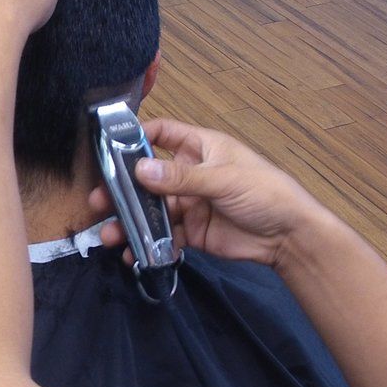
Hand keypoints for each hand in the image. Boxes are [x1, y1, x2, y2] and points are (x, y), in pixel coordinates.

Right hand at [89, 118, 330, 270]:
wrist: (289, 237)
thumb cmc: (264, 193)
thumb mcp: (223, 179)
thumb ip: (181, 177)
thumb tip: (140, 169)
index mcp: (200, 148)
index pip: (163, 132)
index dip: (136, 136)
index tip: (109, 148)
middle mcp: (190, 173)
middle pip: (148, 177)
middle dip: (123, 189)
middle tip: (97, 202)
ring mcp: (190, 204)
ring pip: (151, 210)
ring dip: (130, 221)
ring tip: (109, 235)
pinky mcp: (192, 232)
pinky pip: (164, 236)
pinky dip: (147, 245)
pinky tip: (132, 253)